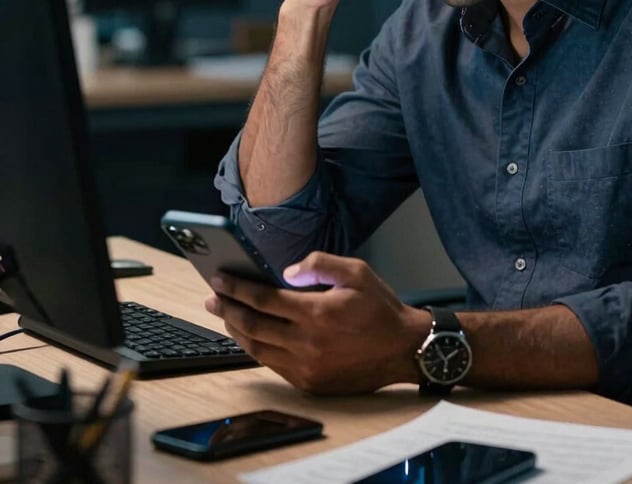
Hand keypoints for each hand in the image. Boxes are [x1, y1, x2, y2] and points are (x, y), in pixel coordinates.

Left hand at [204, 252, 429, 394]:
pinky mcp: (310, 383)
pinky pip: (273, 365)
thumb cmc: (380, 308)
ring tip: (226, 315)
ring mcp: (306, 367)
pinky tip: (252, 336)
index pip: (263, 299)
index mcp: (316, 312)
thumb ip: (320, 264)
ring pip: (257, 349)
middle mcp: (306, 342)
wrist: (403, 349)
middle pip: (253, 325)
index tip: (219, 279)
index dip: (237, 288)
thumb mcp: (357, 272)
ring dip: (237, 331)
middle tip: (212, 298)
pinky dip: (256, 349)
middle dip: (227, 309)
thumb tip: (287, 272)